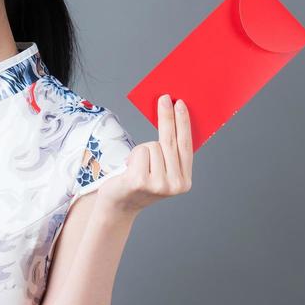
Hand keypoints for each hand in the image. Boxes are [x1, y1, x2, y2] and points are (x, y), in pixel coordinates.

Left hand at [96, 94, 192, 213]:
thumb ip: (170, 154)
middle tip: (165, 99)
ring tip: (137, 166)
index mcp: (184, 181)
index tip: (180, 104)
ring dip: (142, 151)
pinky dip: (133, 156)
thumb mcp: (161, 171)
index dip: (183, 123)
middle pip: (170, 142)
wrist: (119, 205)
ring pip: (152, 146)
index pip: (186, 146)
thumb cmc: (139, 183)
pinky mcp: (141, 182)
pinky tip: (130, 170)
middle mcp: (176, 185)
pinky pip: (140, 151)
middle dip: (168, 117)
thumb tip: (172, 119)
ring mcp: (159, 185)